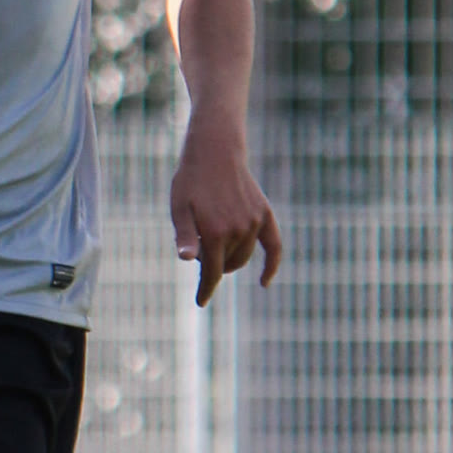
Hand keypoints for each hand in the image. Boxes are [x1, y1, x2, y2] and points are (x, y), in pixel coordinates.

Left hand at [169, 120, 282, 306]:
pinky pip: (273, 245)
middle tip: (199, 251)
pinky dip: (271, 264)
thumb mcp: (179, 208)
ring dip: (230, 258)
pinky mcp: (264, 214)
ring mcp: (253, 222)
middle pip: (227, 266)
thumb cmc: (190, 181)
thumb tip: (187, 260)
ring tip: (213, 240)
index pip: (212, 273)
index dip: (205, 289)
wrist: (214, 151)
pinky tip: (264, 282)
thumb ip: (185, 236)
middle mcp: (238, 230)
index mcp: (215, 232)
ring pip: (243, 256)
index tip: (200, 302)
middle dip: (213, 267)